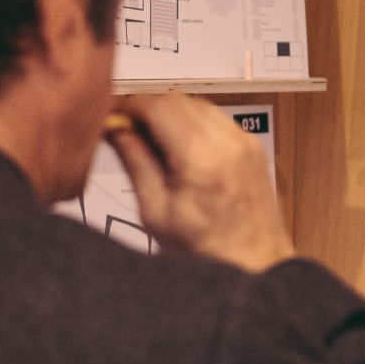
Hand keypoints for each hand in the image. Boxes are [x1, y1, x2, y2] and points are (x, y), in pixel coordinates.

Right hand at [107, 94, 295, 272]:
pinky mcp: (252, 146)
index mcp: (202, 159)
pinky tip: (177, 146)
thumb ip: (136, 162)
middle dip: (146, 107)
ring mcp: (245, 142)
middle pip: (178, 99)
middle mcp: (229, 142)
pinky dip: (192, 122)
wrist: (254, 265)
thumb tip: (116, 127)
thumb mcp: (156, 211)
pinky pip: (217, 118)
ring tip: (148, 139)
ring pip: (198, 104)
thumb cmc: (204, 251)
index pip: (159, 106)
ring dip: (170, 112)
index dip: (129, 104)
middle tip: (124, 127)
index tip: (110, 114)